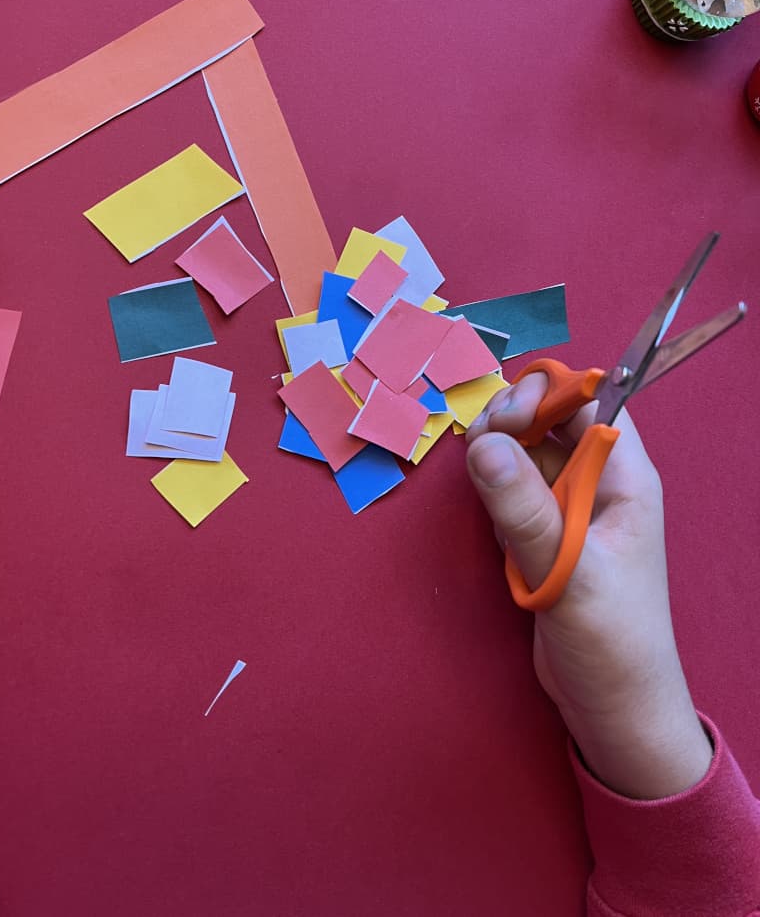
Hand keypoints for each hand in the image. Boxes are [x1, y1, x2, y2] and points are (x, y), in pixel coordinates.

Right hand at [465, 372, 712, 799]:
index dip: (549, 394)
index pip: (594, 401)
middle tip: (479, 441)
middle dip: (513, 414)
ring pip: (527, 449)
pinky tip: (479, 492)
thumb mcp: (567, 573)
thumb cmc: (611, 641)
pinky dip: (492, 479)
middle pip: (554, 417)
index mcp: (626, 479)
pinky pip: (513, 485)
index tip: (506, 418)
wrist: (612, 707)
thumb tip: (483, 444)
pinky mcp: (543, 532)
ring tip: (474, 465)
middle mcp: (598, 483)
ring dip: (498, 445)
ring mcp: (568, 507)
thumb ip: (525, 510)